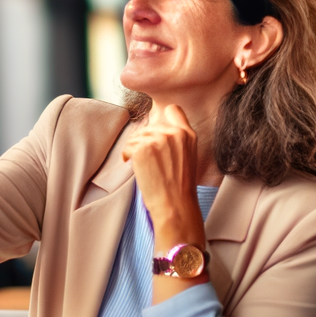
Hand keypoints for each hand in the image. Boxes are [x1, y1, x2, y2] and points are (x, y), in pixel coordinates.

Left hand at [122, 104, 208, 301]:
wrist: (175, 206)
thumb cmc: (179, 188)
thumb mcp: (187, 158)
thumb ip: (176, 141)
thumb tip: (154, 130)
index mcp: (188, 134)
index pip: (173, 110)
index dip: (162, 119)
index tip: (156, 133)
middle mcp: (174, 133)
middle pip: (149, 125)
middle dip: (144, 140)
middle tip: (146, 159)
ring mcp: (158, 139)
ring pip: (137, 135)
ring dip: (134, 149)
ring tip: (141, 165)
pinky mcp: (143, 148)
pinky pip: (128, 146)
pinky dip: (127, 156)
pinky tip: (133, 166)